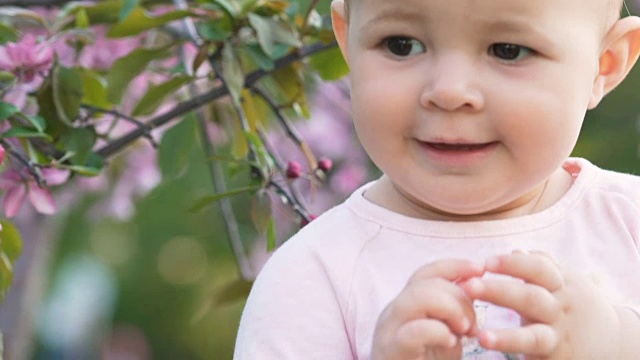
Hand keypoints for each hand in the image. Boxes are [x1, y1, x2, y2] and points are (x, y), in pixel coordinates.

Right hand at [372, 259, 483, 359]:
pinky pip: (413, 331)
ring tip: (464, 331)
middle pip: (426, 282)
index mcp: (407, 304)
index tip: (480, 268)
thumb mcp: (445, 334)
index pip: (428, 272)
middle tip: (473, 323)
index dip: (455, 266)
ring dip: (450, 310)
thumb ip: (454, 310)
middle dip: (459, 296)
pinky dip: (437, 332)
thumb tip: (476, 282)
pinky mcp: (391, 350)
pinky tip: (452, 343)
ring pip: (417, 298)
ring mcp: (389, 330)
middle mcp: (394, 312)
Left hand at [462, 251, 621, 358]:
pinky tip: (492, 353)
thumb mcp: (564, 281)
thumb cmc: (573, 303)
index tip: (485, 262)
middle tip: (468, 287)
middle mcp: (560, 309)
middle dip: (499, 292)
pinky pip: (534, 357)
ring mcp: (558, 336)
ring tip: (481, 337)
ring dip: (507, 338)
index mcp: (560, 284)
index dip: (512, 264)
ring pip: (534, 337)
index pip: (538, 268)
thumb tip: (514, 250)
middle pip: (530, 298)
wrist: (612, 340)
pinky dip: (514, 355)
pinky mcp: (555, 358)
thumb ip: (540, 266)